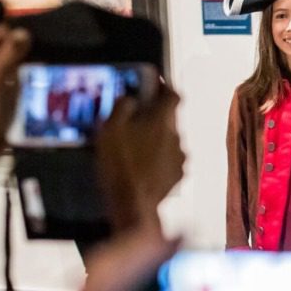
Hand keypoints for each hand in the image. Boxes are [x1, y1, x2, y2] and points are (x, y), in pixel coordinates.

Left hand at [0, 23, 27, 156]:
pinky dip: (20, 67)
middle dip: (13, 42)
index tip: (24, 39)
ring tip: (35, 58)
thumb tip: (23, 32)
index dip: (3, 32)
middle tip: (32, 48)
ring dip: (18, 54)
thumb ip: (6, 56)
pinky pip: (9, 69)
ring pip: (3, 55)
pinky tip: (32, 72)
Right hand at [95, 87, 184, 232]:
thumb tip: (131, 98)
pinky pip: (170, 160)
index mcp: (163, 121)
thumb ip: (122, 108)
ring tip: (136, 149)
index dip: (165, 88)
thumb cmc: (119, 164)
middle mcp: (178, 137)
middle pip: (169, 120)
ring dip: (157, 140)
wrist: (132, 204)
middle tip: (135, 122)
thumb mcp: (110, 129)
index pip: (174, 95)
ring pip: (169, 141)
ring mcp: (181, 158)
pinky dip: (160, 159)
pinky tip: (144, 167)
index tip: (154, 86)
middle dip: (154, 118)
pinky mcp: (179, 176)